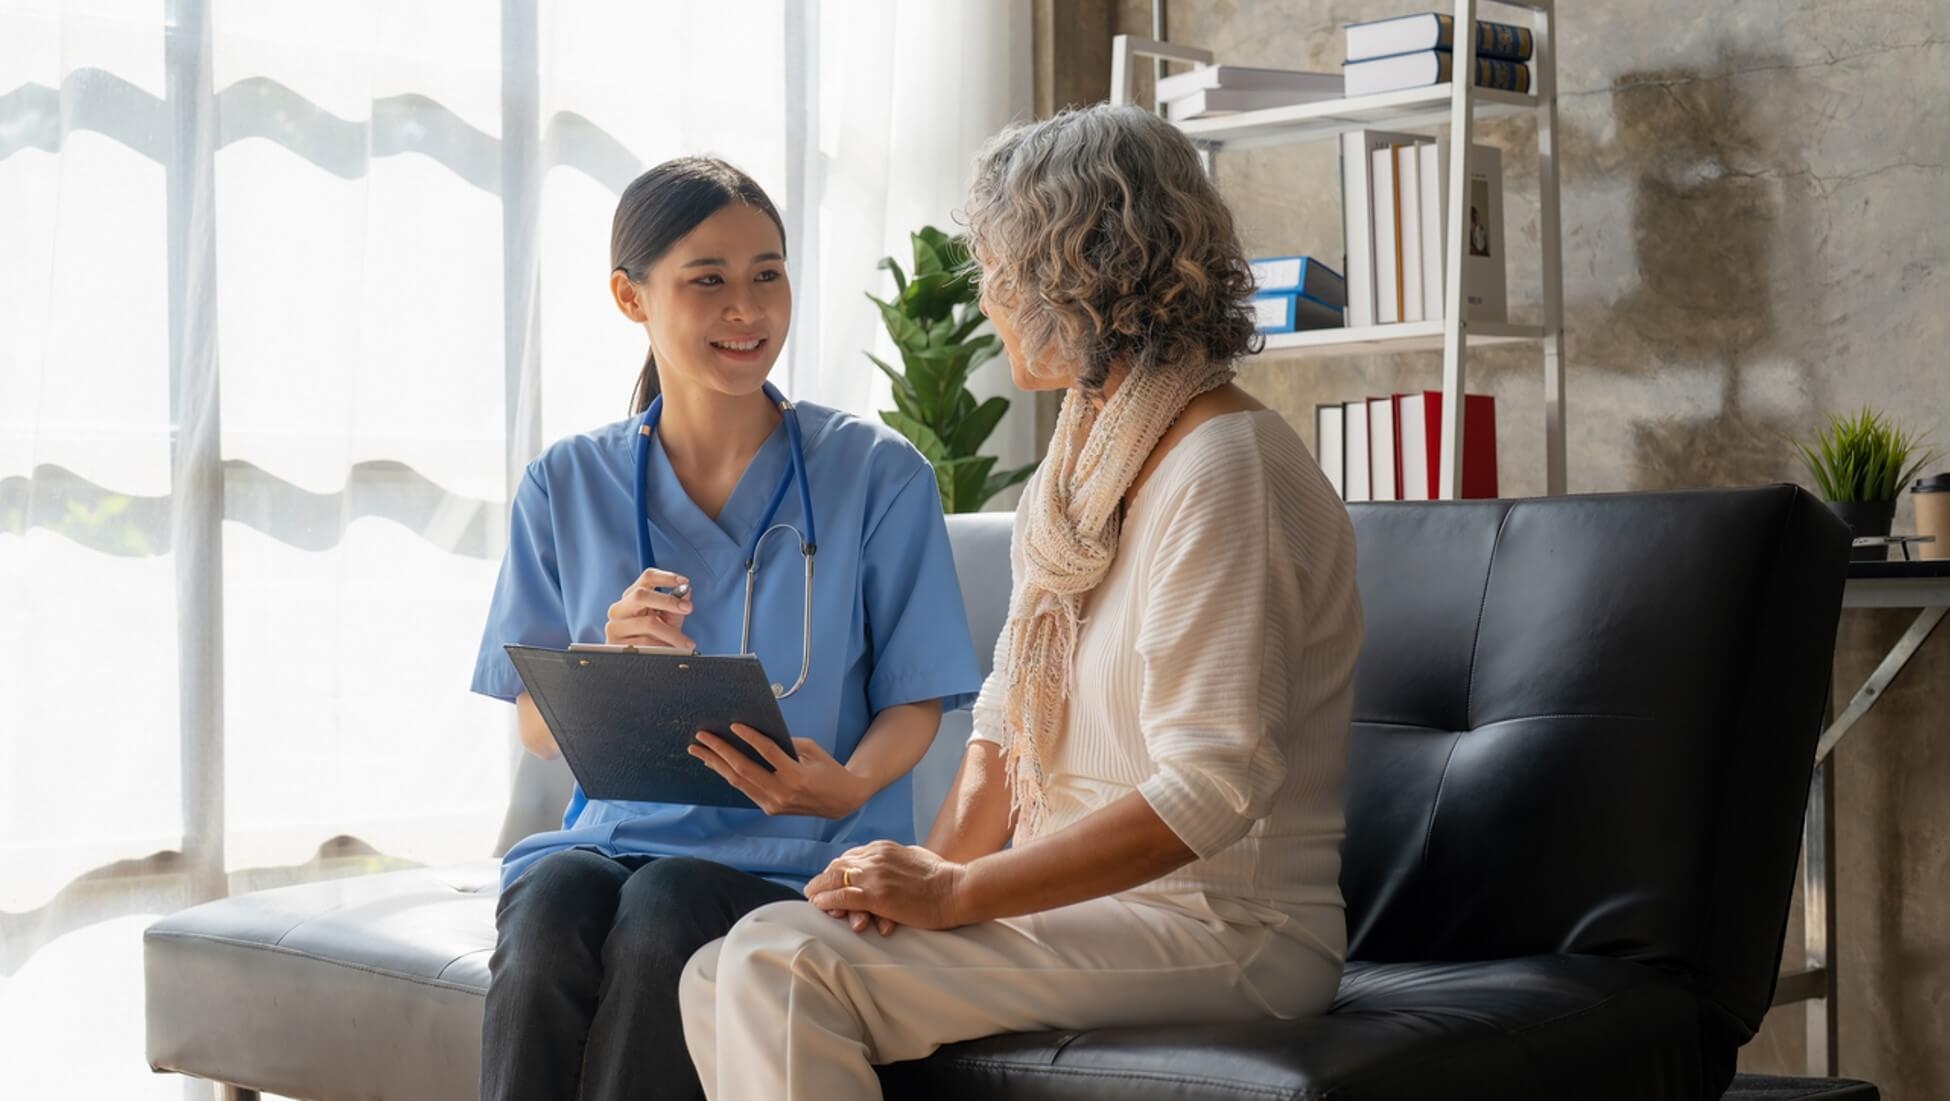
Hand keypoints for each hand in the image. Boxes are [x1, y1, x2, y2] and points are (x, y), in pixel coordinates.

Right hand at [606, 569, 693, 649]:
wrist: (637, 664)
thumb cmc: (654, 637)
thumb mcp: (667, 619)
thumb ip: (676, 605)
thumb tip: (686, 591)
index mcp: (632, 597)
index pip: (647, 577)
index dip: (666, 577)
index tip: (684, 583)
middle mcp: (619, 608)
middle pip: (641, 595)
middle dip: (668, 601)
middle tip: (688, 608)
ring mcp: (614, 626)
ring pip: (648, 622)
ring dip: (672, 633)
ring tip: (685, 643)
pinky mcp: (614, 644)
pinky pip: (644, 643)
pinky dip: (662, 647)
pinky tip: (670, 651)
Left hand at [688, 725, 869, 818]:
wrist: (842, 800)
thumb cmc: (828, 769)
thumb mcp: (812, 751)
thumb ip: (785, 744)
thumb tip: (755, 736)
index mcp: (797, 777)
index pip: (768, 753)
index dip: (749, 738)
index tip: (733, 725)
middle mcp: (783, 793)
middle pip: (744, 770)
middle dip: (719, 751)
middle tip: (702, 737)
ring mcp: (774, 804)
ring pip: (739, 782)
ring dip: (716, 764)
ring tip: (699, 750)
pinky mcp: (770, 809)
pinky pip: (746, 789)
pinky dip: (730, 775)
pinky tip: (717, 764)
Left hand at [804, 840, 967, 933]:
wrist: (956, 890)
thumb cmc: (942, 877)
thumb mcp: (916, 857)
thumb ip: (898, 859)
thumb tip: (893, 862)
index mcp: (884, 848)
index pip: (851, 856)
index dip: (838, 869)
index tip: (831, 879)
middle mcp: (875, 857)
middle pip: (838, 865)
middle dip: (825, 878)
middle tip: (815, 890)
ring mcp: (874, 876)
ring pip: (835, 879)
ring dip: (821, 890)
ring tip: (812, 898)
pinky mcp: (876, 896)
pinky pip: (841, 897)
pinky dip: (827, 901)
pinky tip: (820, 905)